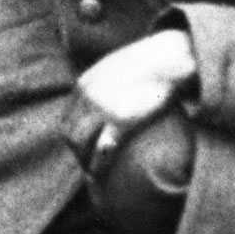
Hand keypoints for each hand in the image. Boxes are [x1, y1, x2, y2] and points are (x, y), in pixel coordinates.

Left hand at [65, 29, 197, 176]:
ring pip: (80, 143)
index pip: (67, 116)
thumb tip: (114, 95)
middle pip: (69, 132)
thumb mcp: (116, 67)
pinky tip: (100, 174)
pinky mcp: (121, 121)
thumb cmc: (149, 63)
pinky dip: (97, 165)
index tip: (81, 147)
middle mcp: (87, 97)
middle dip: (75, 151)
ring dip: (83, 161)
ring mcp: (102, 109)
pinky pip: (102, 149)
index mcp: (84, 84)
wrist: (167, 59)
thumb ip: (107, 82)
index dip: (72, 135)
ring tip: (92, 173)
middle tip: (87, 164)